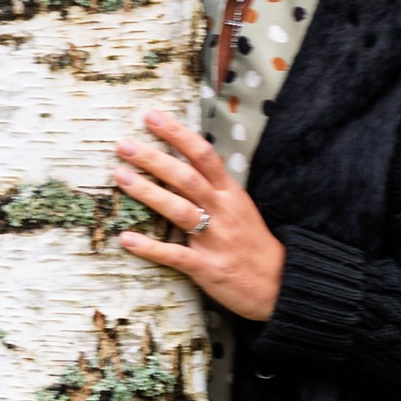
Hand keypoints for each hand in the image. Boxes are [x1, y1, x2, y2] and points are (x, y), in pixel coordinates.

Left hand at [114, 108, 285, 322]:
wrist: (279, 284)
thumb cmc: (253, 244)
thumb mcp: (240, 207)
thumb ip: (214, 187)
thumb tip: (183, 163)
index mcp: (231, 193)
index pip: (203, 155)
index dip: (177, 134)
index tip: (151, 116)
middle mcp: (223, 211)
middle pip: (186, 177)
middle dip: (153, 158)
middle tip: (124, 144)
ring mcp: (215, 239)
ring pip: (179, 210)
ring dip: (148, 192)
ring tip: (120, 176)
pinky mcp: (207, 268)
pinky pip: (175, 255)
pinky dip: (150, 248)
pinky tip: (127, 239)